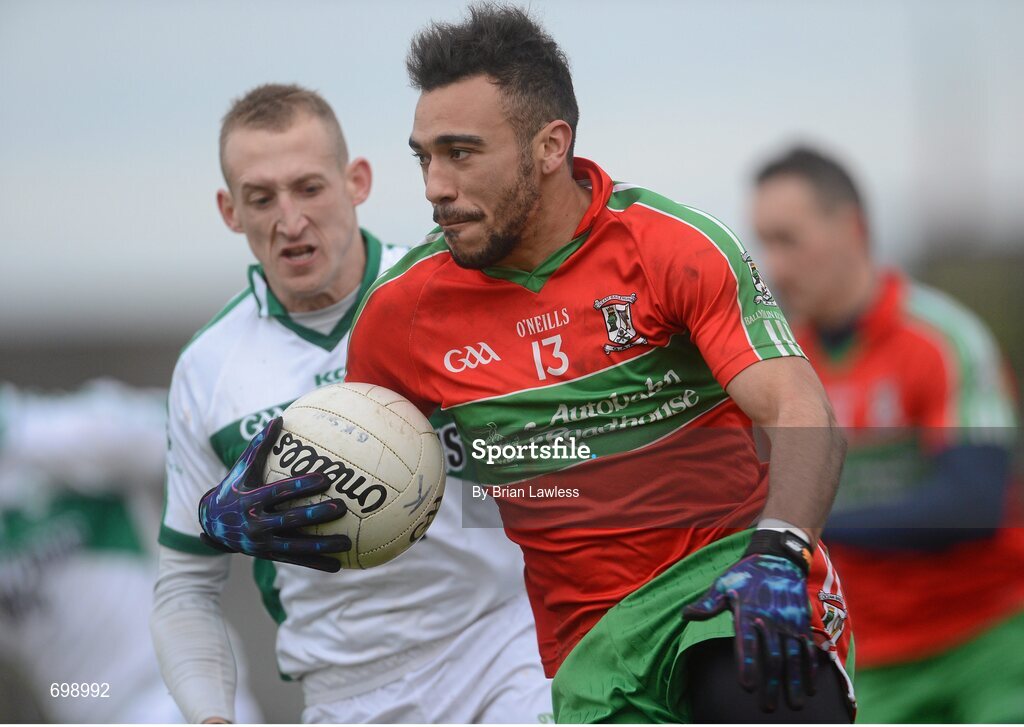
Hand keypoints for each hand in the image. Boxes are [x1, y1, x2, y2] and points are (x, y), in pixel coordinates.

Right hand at [198, 417, 350, 571]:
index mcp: (251, 499)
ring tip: (347, 543)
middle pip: (290, 519)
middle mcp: (255, 523)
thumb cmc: (234, 488)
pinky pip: (295, 560)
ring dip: (322, 546)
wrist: (212, 524)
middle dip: (316, 514)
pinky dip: (316, 564)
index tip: (326, 478)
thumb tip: (278, 418)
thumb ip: (260, 445)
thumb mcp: (242, 468)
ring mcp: (262, 543)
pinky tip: (338, 565)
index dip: (302, 485)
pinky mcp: (268, 556)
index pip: (280, 492)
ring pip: (296, 546)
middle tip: (341, 508)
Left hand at [682, 530, 817, 711]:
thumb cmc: (745, 575)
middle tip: (767, 707)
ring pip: (794, 657)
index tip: (747, 686)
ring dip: (794, 683)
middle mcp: (771, 620)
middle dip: (771, 684)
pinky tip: (811, 687)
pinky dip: (810, 668)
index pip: (747, 642)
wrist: (777, 558)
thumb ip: (707, 604)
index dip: (748, 664)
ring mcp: (789, 622)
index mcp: (749, 612)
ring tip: (794, 705)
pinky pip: (808, 648)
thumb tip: (686, 615)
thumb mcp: (723, 585)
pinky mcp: (801, 623)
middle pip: (773, 657)